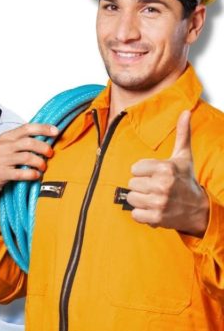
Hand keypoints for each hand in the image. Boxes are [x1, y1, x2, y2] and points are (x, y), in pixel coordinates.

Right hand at [0, 123, 58, 207]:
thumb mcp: (4, 145)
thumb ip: (20, 140)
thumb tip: (44, 137)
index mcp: (6, 137)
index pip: (27, 128)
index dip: (43, 128)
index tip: (55, 131)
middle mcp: (3, 146)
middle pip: (29, 142)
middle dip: (44, 148)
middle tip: (50, 154)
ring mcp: (1, 159)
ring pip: (27, 157)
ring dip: (40, 162)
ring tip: (43, 167)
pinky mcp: (1, 173)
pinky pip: (21, 173)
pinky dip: (32, 175)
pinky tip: (36, 175)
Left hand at [127, 110, 208, 236]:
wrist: (198, 208)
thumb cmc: (186, 180)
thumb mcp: (183, 157)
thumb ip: (182, 134)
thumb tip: (185, 112)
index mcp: (165, 168)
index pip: (134, 168)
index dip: (143, 172)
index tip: (155, 175)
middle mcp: (162, 185)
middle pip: (131, 183)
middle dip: (142, 186)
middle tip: (156, 188)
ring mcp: (159, 202)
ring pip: (131, 198)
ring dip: (140, 200)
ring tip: (154, 198)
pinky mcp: (156, 218)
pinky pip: (134, 214)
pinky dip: (141, 214)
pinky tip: (153, 209)